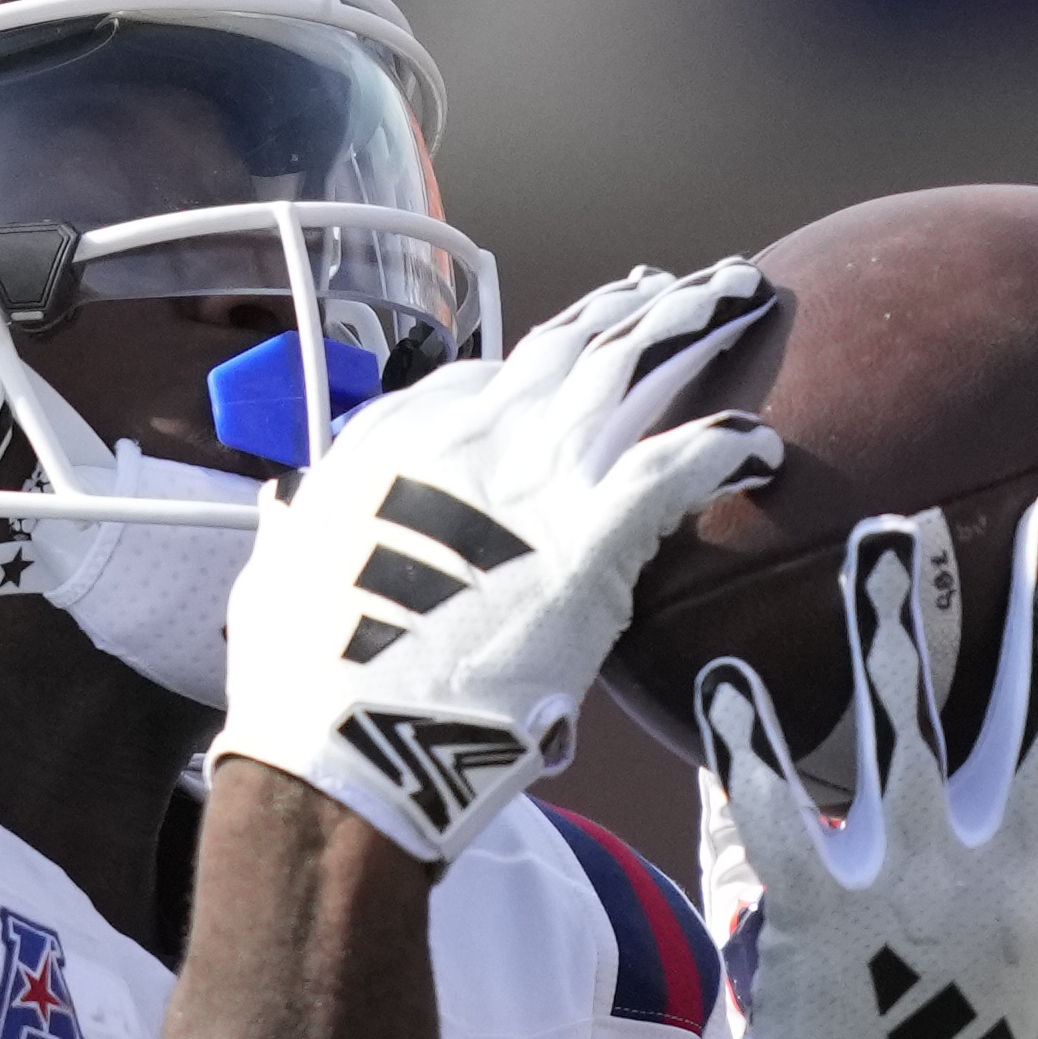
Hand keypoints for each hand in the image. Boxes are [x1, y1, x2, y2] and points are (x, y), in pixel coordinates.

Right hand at [212, 262, 781, 864]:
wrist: (343, 751)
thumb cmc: (300, 683)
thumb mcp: (276, 577)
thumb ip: (300, 530)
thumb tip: (291, 514)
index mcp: (391, 442)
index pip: (484, 377)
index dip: (543, 355)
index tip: (580, 340)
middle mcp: (466, 439)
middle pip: (571, 348)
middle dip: (633, 308)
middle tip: (684, 287)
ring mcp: (534, 482)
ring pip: (629, 370)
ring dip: (691, 325)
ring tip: (738, 294)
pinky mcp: (593, 539)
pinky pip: (677, 465)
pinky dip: (725, 445)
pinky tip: (761, 442)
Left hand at [697, 494, 1037, 1038]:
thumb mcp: (1016, 968)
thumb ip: (1020, 874)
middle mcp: (997, 873)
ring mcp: (910, 890)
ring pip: (911, 733)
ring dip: (903, 628)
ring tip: (896, 535)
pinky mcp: (816, 917)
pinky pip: (775, 815)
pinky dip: (748, 748)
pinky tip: (722, 678)